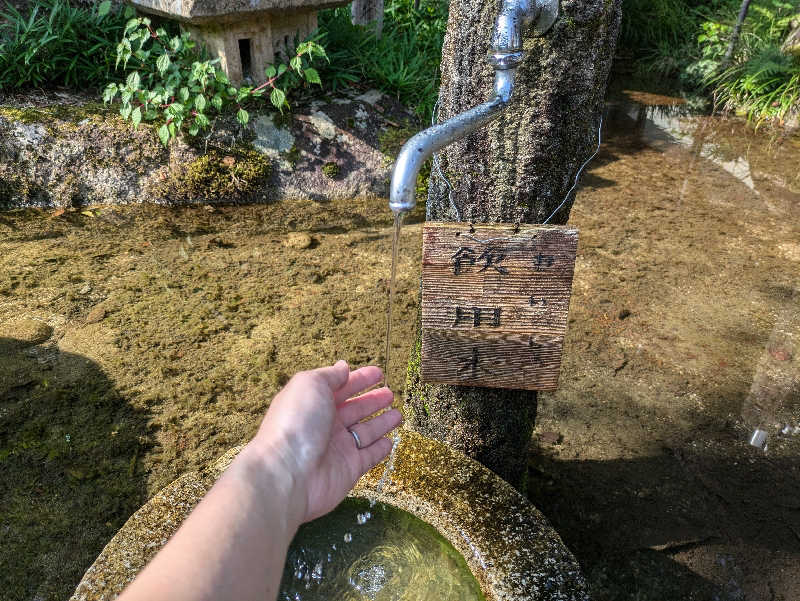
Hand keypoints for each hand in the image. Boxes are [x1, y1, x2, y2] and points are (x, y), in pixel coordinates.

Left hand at [251, 361, 400, 523]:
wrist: (288, 473)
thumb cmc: (297, 423)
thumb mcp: (311, 385)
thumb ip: (330, 375)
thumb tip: (343, 366)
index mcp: (314, 402)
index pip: (341, 387)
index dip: (359, 379)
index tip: (378, 373)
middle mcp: (325, 424)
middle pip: (354, 409)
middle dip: (372, 400)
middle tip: (390, 393)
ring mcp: (338, 447)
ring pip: (365, 431)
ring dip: (381, 422)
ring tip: (398, 414)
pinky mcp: (349, 468)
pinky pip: (369, 455)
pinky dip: (380, 448)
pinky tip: (390, 441)